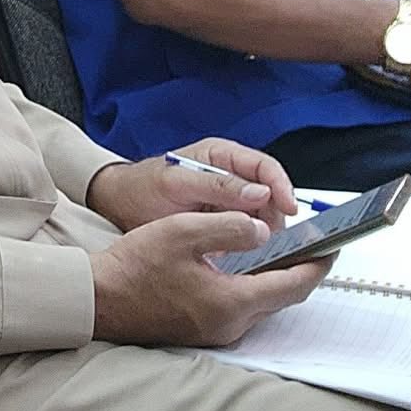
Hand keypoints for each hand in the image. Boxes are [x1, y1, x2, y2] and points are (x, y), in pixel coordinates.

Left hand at [86, 138, 296, 233]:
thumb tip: (259, 192)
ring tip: (256, 251)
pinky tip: (244, 256)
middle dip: (274, 217)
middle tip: (271, 240)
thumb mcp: (176, 183)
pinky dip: (248, 243)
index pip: (265, 167)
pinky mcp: (222, 220)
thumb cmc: (143, 186)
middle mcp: (230, 175)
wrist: (119, 204)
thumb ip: (216, 185)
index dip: (282, 187)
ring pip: (261, 217)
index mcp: (221, 155)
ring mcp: (228, 199)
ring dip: (262, 233)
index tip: (290, 209)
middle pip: (270, 195)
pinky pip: (246, 231)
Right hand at [89, 213, 328, 346]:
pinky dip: (252, 285)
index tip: (334, 246)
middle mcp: (231, 324)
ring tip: (279, 248)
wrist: (99, 299)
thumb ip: (228, 227)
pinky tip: (243, 265)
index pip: (294, 285)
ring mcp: (217, 331)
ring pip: (262, 302)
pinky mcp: (203, 330)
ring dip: (274, 277)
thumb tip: (263, 231)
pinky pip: (241, 307)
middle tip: (311, 243)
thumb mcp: (182, 231)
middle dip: (300, 270)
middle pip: (282, 297)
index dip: (318, 264)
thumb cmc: (135, 265)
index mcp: (232, 300)